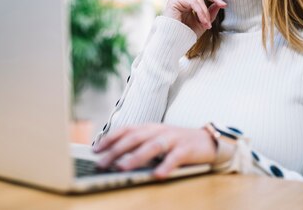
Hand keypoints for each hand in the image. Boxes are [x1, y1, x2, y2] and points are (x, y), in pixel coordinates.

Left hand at [93, 124, 216, 178]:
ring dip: (136, 157)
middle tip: (102, 163)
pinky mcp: (187, 149)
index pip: (126, 130)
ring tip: (123, 168)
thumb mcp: (156, 140)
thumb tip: (114, 158)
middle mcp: (159, 130)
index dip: (110, 138)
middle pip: (135, 138)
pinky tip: (158, 175)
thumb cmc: (176, 142)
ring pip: (152, 146)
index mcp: (149, 127)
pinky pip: (175, 158)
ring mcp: (173, 139)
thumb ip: (139, 145)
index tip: (95, 150)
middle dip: (116, 151)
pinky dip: (166, 165)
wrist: (207, 141)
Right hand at [162, 0, 225, 37]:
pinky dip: (200, 12)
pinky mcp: (174, 1)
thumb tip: (219, 4)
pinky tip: (203, 22)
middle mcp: (183, 0)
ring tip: (207, 24)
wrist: (173, 43)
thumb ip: (210, 14)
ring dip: (205, 12)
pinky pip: (192, 2)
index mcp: (189, 5)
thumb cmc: (185, 35)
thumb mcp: (202, 24)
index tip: (225, 5)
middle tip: (223, 5)